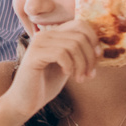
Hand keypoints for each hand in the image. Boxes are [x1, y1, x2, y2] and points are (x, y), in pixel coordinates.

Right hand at [1, 0, 99, 118]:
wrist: (25, 102)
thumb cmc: (46, 85)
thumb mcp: (68, 65)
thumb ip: (79, 53)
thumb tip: (100, 48)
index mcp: (53, 34)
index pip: (80, 24)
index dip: (93, 39)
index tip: (97, 58)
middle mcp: (45, 34)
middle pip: (80, 35)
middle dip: (90, 56)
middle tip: (89, 74)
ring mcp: (38, 43)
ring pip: (73, 45)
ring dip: (81, 64)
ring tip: (80, 79)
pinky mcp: (34, 55)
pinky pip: (62, 54)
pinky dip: (70, 66)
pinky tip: (67, 75)